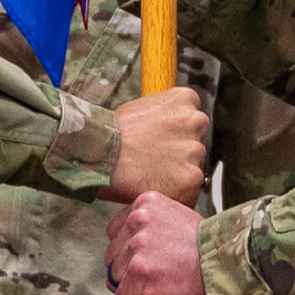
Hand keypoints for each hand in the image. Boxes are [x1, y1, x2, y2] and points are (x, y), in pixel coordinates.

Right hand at [106, 89, 207, 203]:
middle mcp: (196, 121)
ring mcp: (195, 150)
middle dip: (179, 154)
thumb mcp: (142, 109)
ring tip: (149, 175)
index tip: (160, 143)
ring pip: (193, 168)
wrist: (98, 152)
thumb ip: (164, 118)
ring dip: (177, 175)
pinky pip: (189, 192)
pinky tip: (154, 188)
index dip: (175, 135)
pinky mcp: (192, 177)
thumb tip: (168, 133)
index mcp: (185, 99)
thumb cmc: (112, 133)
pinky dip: (174, 195)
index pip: (192, 120)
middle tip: (153, 161)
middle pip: (195, 143)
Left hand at [106, 191, 208, 294]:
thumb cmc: (212, 250)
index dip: (128, 252)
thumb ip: (154, 228)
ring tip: (158, 292)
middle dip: (128, 271)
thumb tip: (134, 249)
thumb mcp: (179, 221)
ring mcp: (137, 247)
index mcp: (146, 203)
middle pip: (113, 255)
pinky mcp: (139, 274)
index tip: (144, 263)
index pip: (117, 231)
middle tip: (154, 280)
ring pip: (116, 278)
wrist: (230, 266)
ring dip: (133, 290)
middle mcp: (138, 220)